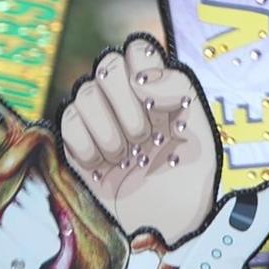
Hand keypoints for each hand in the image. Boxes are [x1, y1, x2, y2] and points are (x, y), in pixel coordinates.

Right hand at [61, 35, 218, 244]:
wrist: (168, 220)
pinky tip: (103, 166)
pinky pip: (68, 121)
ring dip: (109, 130)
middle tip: (143, 139)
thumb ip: (178, 89)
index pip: (137, 49)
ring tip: (125, 157)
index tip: (159, 106)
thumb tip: (141, 80)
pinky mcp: (74, 140)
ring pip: (85, 91)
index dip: (145, 70)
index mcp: (154, 84)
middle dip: (127, 105)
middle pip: (108, 66)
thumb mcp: (200, 128)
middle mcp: (122, 94)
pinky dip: (87, 146)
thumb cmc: (187, 173)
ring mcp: (96, 116)